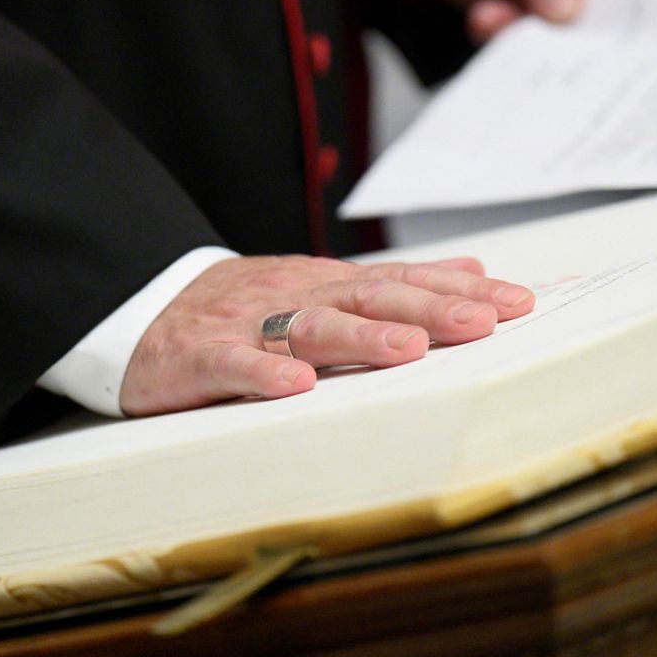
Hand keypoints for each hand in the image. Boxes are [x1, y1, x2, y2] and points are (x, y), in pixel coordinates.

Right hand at [120, 255, 534, 415]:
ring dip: (361, 338)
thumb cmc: (241, 307)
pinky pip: (234, 364)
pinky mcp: (200, 355)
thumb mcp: (321, 286)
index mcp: (328, 284)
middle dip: (429, 309)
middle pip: (369, 298)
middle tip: (482, 322)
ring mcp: (249, 324)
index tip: (518, 303)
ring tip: (407, 350)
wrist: (138, 308)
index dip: (459, 291)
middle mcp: (297, 296)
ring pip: (310, 326)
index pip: (404, 281)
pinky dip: (263, 373)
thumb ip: (394, 284)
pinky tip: (295, 387)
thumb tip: (474, 269)